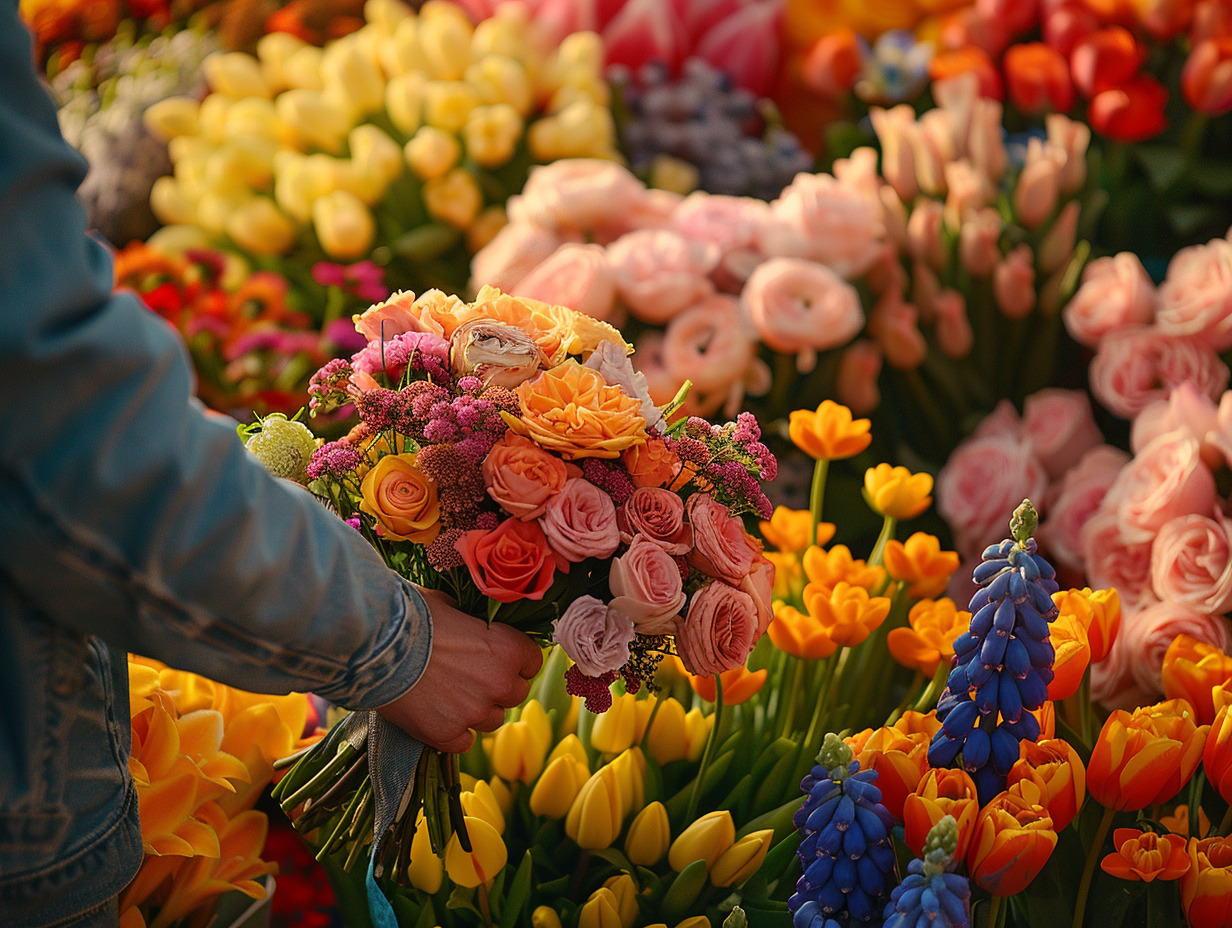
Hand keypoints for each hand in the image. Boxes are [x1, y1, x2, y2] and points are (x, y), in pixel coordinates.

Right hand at [376, 588, 542, 751]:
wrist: (372, 643)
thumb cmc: (411, 615)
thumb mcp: (450, 606)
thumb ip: (472, 622)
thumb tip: (472, 626)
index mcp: (507, 649)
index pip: (532, 662)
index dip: (517, 660)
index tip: (501, 658)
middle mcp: (498, 683)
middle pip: (516, 693)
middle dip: (498, 686)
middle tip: (471, 676)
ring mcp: (473, 712)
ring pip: (492, 720)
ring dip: (478, 710)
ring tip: (450, 695)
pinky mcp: (445, 734)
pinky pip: (463, 742)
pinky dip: (453, 732)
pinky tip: (437, 715)